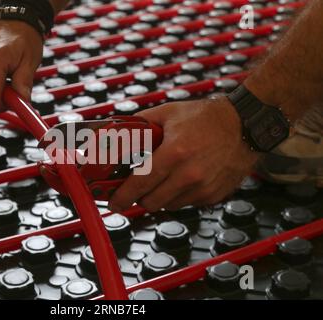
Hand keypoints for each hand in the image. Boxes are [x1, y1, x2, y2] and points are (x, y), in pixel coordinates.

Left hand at [108, 95, 259, 212]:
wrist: (245, 125)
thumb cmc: (209, 118)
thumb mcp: (169, 112)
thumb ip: (141, 124)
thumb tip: (119, 133)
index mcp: (175, 153)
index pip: (140, 184)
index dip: (123, 196)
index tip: (114, 201)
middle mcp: (189, 174)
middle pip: (151, 202)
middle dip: (140, 196)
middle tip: (138, 187)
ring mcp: (203, 188)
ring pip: (168, 206)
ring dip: (159, 196)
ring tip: (164, 177)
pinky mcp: (213, 196)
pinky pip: (186, 204)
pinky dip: (179, 196)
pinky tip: (183, 178)